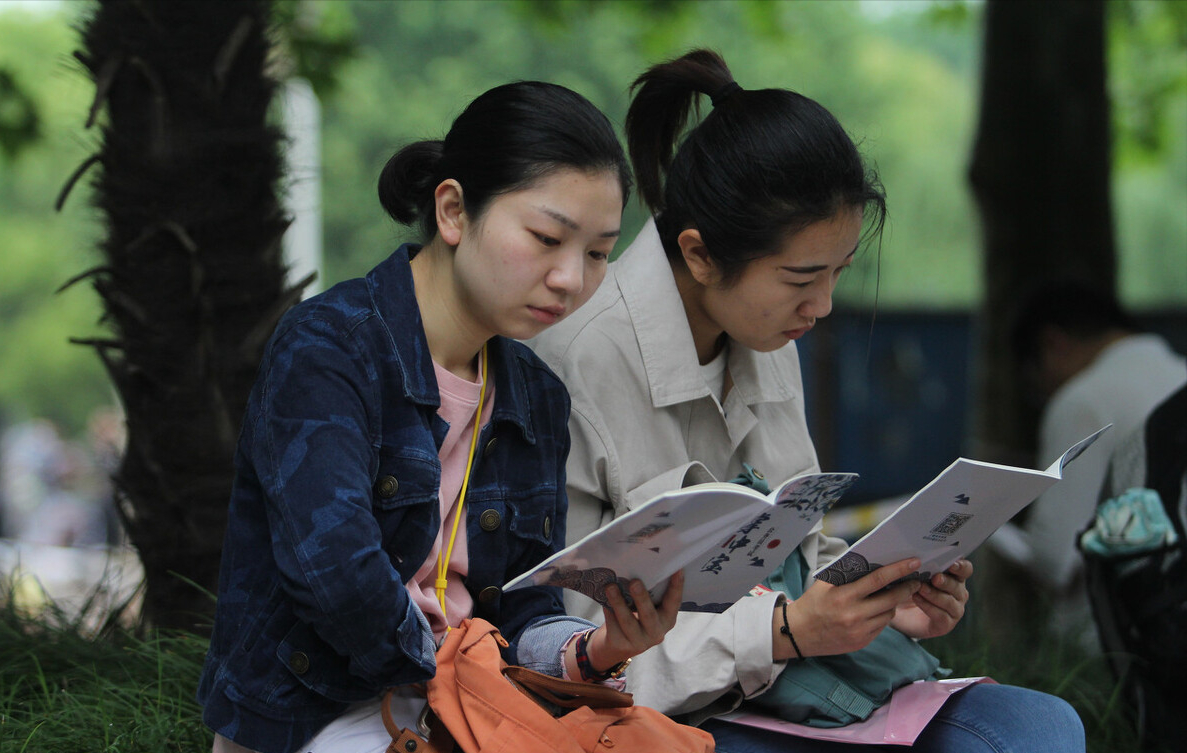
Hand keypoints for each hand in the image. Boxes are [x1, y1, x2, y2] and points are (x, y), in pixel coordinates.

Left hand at [584, 571, 683, 671]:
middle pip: (649, 615)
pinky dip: (608, 611)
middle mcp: (656, 632)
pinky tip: (603, 600)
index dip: (677, 586)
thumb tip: (638, 568)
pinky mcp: (621, 645)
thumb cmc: (637, 617)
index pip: (674, 602)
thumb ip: (648, 595)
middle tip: (634, 582)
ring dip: (618, 603)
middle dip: (641, 598)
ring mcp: (639, 642)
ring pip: (628, 622)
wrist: (619, 644)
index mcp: (667, 619)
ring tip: (610, 587)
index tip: (677, 569)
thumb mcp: (647, 608)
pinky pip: (613, 626)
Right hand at [776, 558, 921, 658]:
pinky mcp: (862, 642)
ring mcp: (859, 631)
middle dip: (906, 588)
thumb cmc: (813, 603)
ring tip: (890, 596)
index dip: (898, 570)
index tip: (914, 563)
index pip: (878, 580)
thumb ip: (846, 572)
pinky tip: (876, 610)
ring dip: (893, 603)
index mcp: (844, 596)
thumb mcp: (824, 583)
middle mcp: (854, 615)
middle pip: (891, 599)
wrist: (799, 634)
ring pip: (889, 614)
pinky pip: (881, 626)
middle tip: (915, 581)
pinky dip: (882, 616)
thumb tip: (871, 559)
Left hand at [890, 558, 971, 638]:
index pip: (965, 570)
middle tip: (935, 577)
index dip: (961, 566)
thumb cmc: (908, 587)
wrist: (898, 611)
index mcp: (955, 577)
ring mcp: (954, 610)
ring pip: (949, 601)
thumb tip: (915, 554)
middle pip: (957, 585)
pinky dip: (928, 606)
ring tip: (920, 588)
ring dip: (935, 594)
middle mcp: (958, 593)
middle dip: (946, 581)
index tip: (952, 564)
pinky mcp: (946, 624)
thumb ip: (919, 564)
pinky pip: (940, 615)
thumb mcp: (912, 573)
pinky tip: (916, 598)